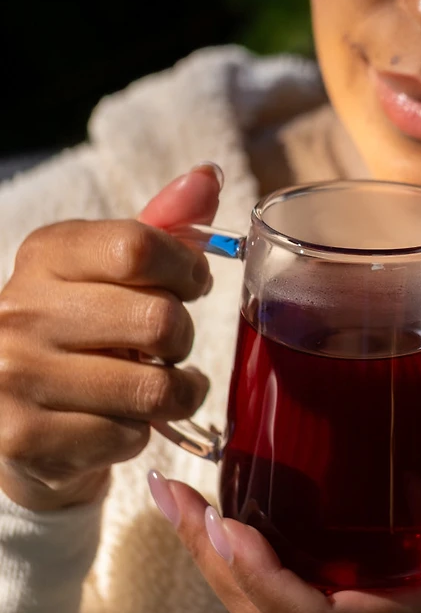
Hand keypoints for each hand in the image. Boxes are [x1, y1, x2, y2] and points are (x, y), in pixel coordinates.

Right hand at [0, 164, 222, 510]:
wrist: (21, 417)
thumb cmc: (84, 334)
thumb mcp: (112, 272)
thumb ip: (162, 226)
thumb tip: (210, 174)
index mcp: (46, 254)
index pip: (139, 247)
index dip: (188, 270)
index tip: (192, 286)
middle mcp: (19, 310)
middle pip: (160, 321)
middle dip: (183, 340)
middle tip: (168, 347)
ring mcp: (14, 377)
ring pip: (156, 388)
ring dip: (176, 393)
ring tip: (158, 387)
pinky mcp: (25, 438)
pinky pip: (131, 436)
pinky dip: (140, 434)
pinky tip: (117, 421)